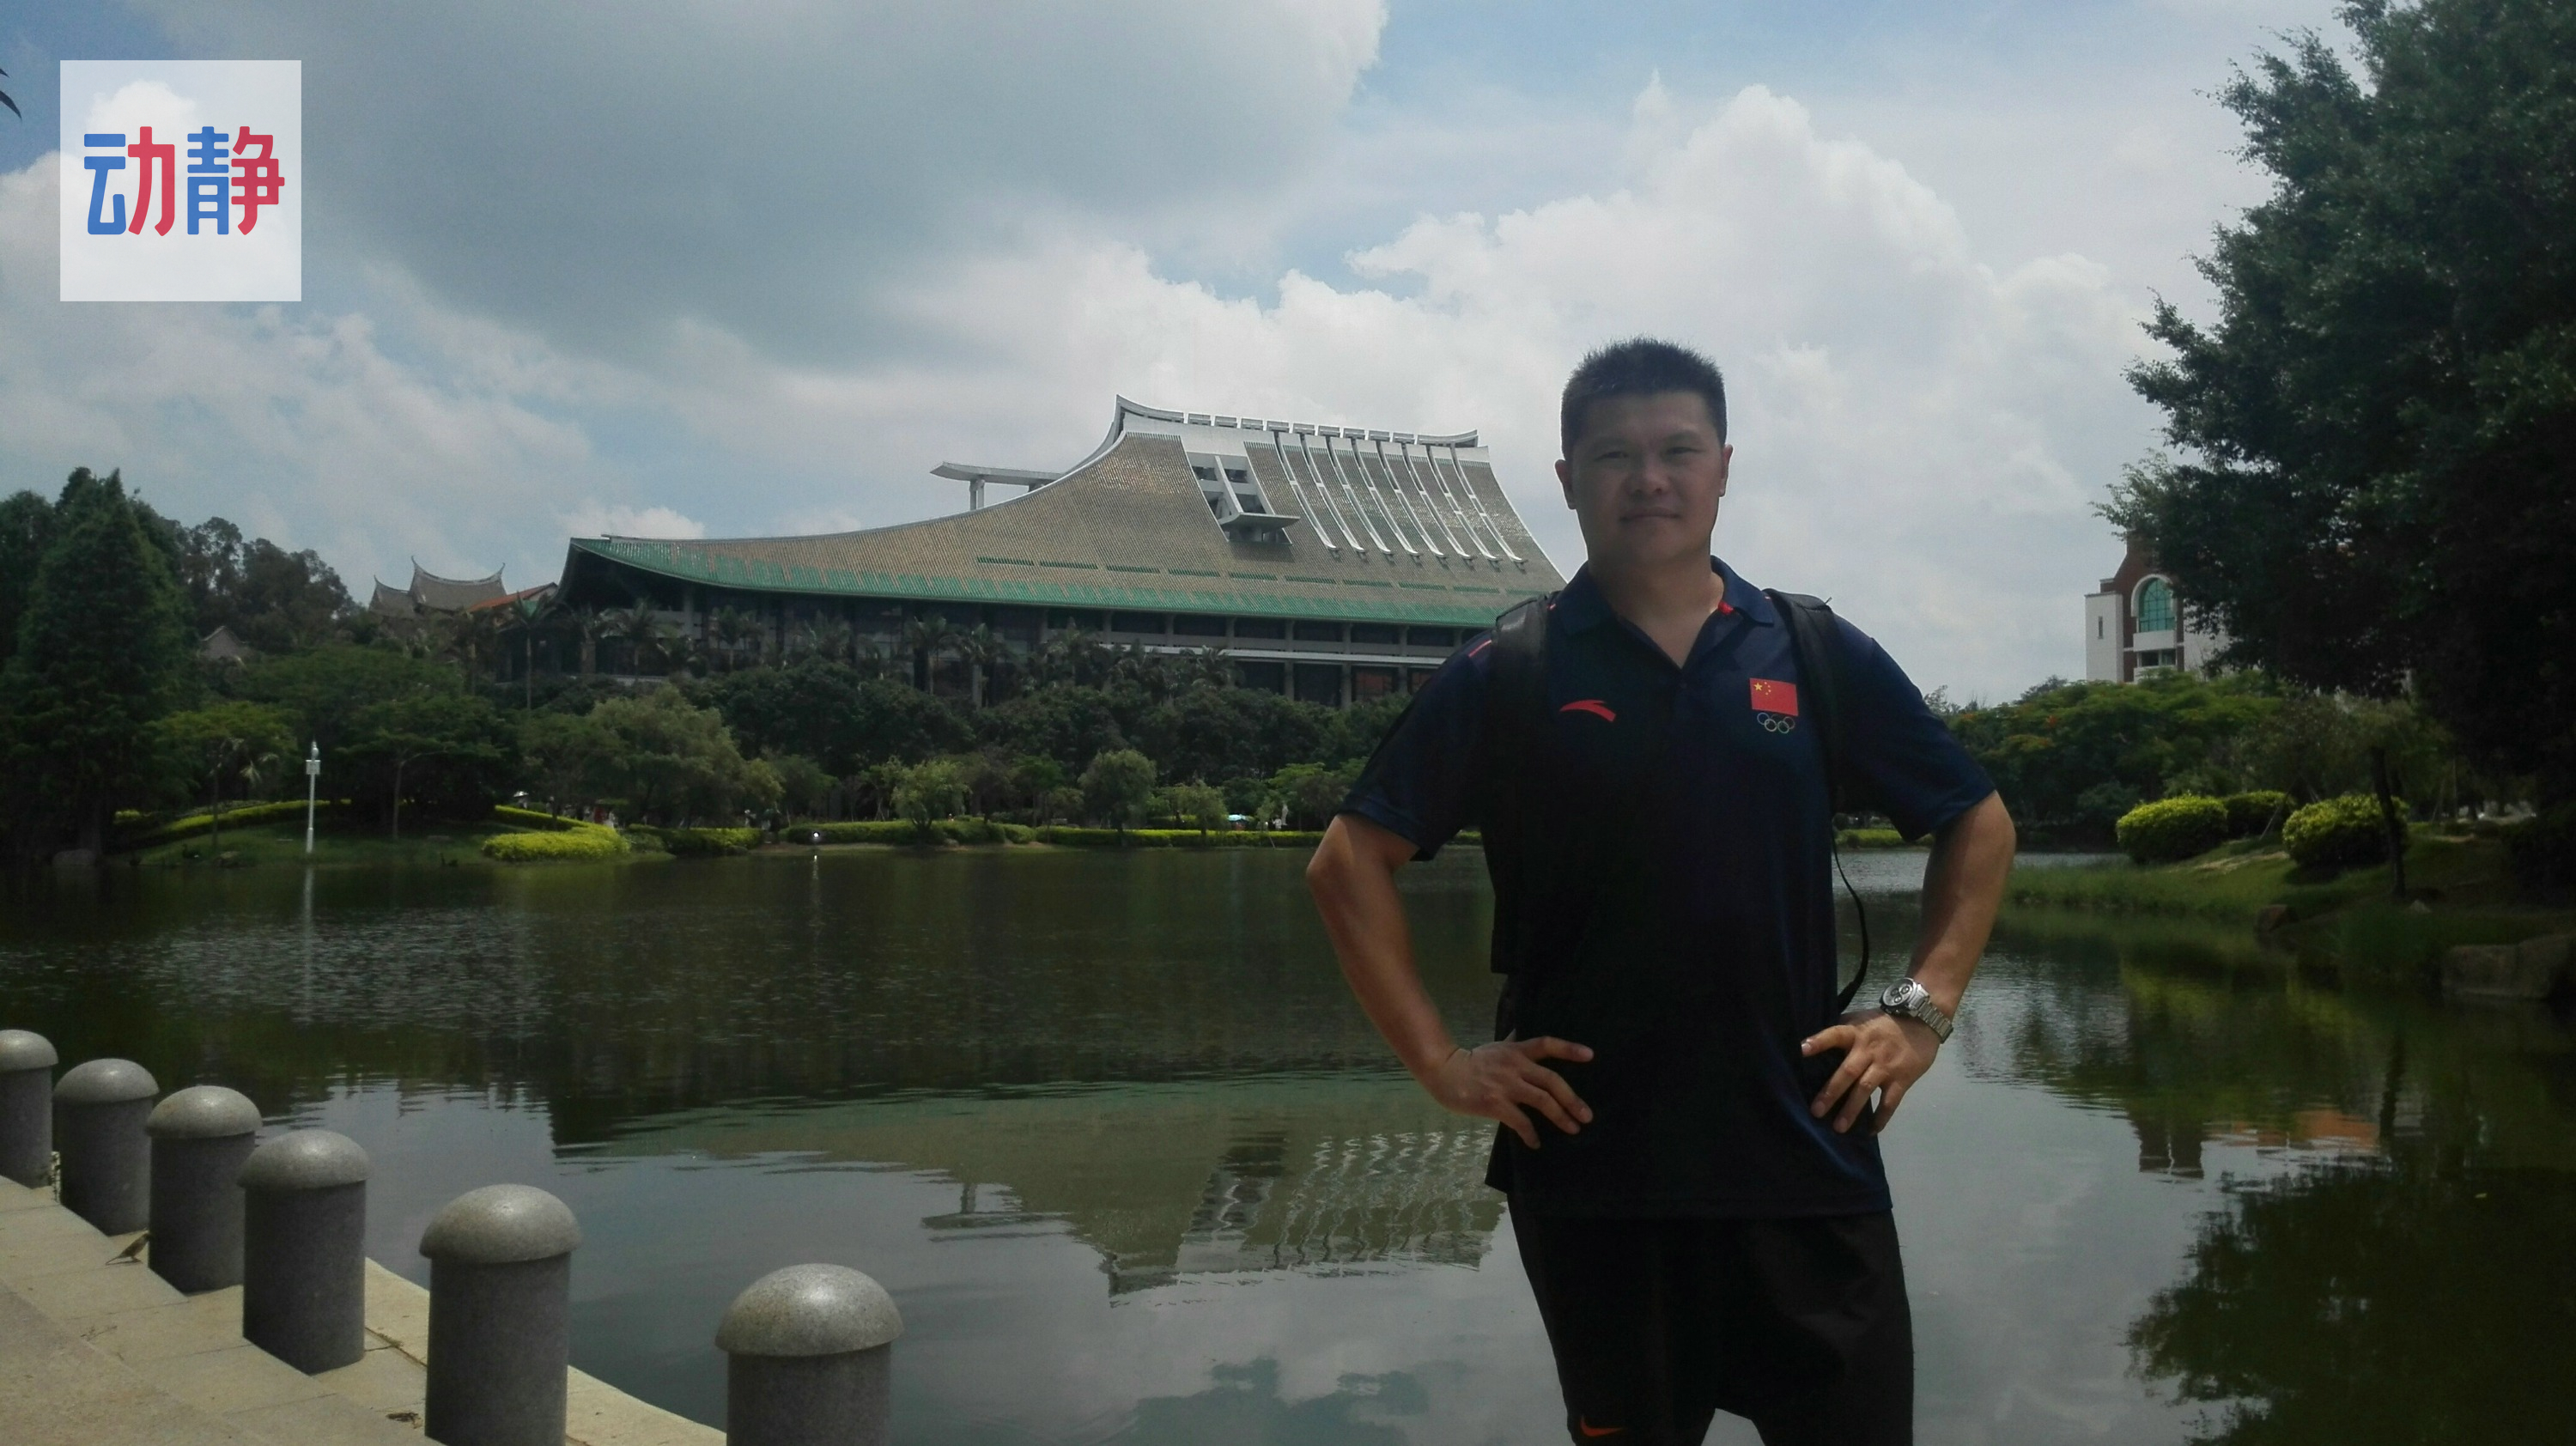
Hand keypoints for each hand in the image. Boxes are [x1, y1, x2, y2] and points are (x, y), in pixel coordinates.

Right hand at [1422, 1035, 1594, 1148]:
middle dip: (1572, 1099)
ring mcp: (1505, 1084)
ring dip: (1560, 1117)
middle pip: (1552, 1080)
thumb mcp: (1497, 1047)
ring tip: (1573, 1129)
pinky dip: (1530, 1133)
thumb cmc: (1473, 1061)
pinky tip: (1535, 1142)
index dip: (1569, 1049)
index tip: (1590, 1055)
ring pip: (1541, 1100)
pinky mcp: (1495, 1103)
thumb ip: (1514, 1041)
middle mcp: (1515, 1066)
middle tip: (1587, 1116)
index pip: (1547, 1044)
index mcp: (1517, 1051)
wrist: (1445, 1072)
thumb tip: (1524, 1030)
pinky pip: (1520, 1121)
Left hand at [1801, 1008, 1938, 1134]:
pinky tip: (1870, 1131)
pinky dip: (1881, 1117)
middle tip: (1816, 1111)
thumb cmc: (1884, 1024)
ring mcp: (1886, 1066)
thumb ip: (1842, 1032)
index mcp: (1856, 1033)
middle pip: (1847, 1072)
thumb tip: (1814, 1044)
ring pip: (1865, 1090)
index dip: (1819, 1042)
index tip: (1801, 1050)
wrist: (1922, 1023)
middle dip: (1831, 1092)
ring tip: (1838, 1128)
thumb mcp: (1861, 1020)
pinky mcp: (1902, 1080)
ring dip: (1851, 1110)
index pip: (1835, 1035)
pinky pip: (1890, 1102)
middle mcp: (1868, 1050)